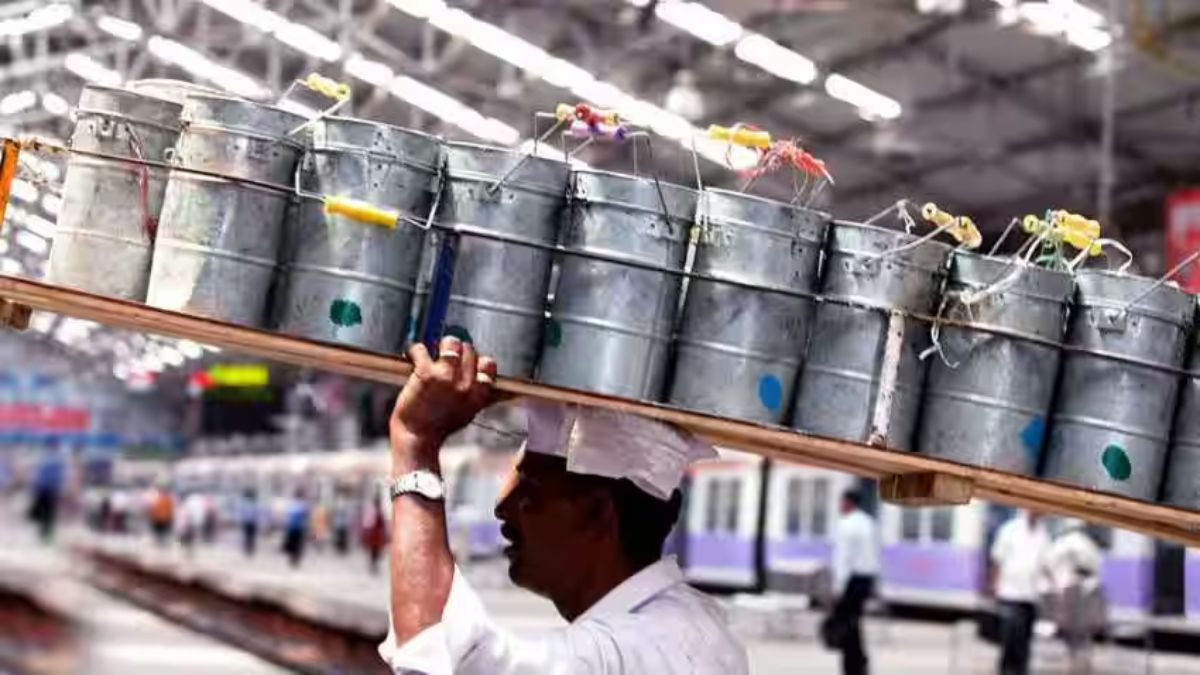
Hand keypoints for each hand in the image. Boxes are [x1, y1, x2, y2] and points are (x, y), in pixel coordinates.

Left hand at [390, 336, 497, 458]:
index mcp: (479, 393)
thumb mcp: (469, 412)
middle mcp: (466, 383)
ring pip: (452, 342)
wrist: (417, 438)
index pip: (488, 364)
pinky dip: (415, 350)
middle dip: (458, 352)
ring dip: (442, 346)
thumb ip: (479, 395)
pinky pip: (422, 349)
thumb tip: (491, 382)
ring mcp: (447, 377)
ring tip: (433, 353)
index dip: (476, 361)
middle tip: (446, 357)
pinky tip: (411, 355)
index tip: (465, 363)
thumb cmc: (440, 428)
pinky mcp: (426, 373)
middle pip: (469, 350)